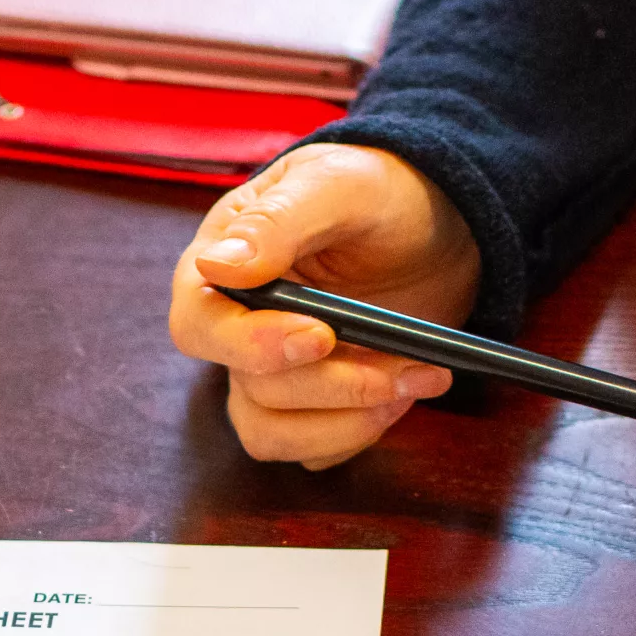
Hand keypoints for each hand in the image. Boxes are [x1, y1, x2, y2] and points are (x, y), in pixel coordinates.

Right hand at [168, 142, 479, 469]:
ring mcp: (270, 373)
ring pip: (271, 433)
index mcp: (221, 265)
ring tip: (413, 384)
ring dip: (345, 421)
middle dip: (329, 386)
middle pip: (248, 389)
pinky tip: (405, 392)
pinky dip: (358, 434)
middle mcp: (235, 327)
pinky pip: (310, 451)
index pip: (198, 325)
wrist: (438, 225)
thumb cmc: (378, 191)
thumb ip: (280, 220)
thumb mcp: (340, 184)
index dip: (251, 344)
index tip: (322, 336)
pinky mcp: (309, 406)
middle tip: (405, 367)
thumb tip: (217, 266)